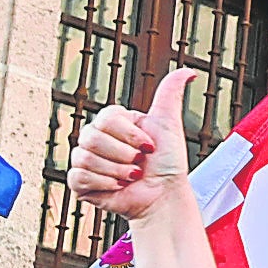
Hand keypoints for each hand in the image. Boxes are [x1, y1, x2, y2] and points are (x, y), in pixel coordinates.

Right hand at [66, 66, 193, 223]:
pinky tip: (118, 186)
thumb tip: (187, 71)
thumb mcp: (169, 123)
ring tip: (132, 176)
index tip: (149, 146)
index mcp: (112, 123)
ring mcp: (86, 160)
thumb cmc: (167, 163)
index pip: (107, 118)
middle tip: (140, 163)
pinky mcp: (80, 182)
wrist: (164, 196)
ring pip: (86, 158)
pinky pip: (79, 176)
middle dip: (124, 154)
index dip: (131, 135)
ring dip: (117, 171)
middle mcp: (96, 139)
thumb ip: (171, 93)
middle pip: (92, 137)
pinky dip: (104, 183)